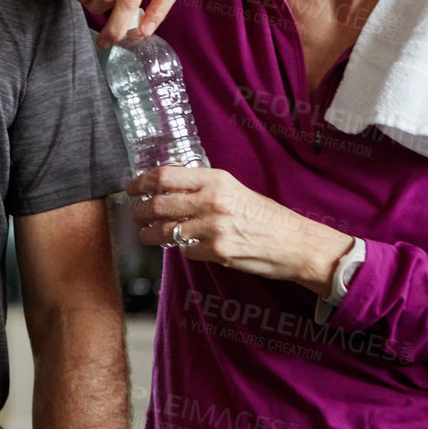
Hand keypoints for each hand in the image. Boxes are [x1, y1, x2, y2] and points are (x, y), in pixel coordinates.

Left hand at [129, 166, 351, 293]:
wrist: (295, 242)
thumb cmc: (265, 216)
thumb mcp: (235, 190)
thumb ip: (203, 188)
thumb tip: (168, 188)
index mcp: (216, 180)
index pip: (166, 176)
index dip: (142, 182)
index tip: (132, 188)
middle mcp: (212, 201)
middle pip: (158, 204)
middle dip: (139, 211)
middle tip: (136, 213)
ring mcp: (213, 228)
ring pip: (165, 230)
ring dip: (149, 234)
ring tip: (146, 235)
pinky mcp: (217, 252)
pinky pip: (184, 251)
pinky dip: (181, 249)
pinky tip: (186, 246)